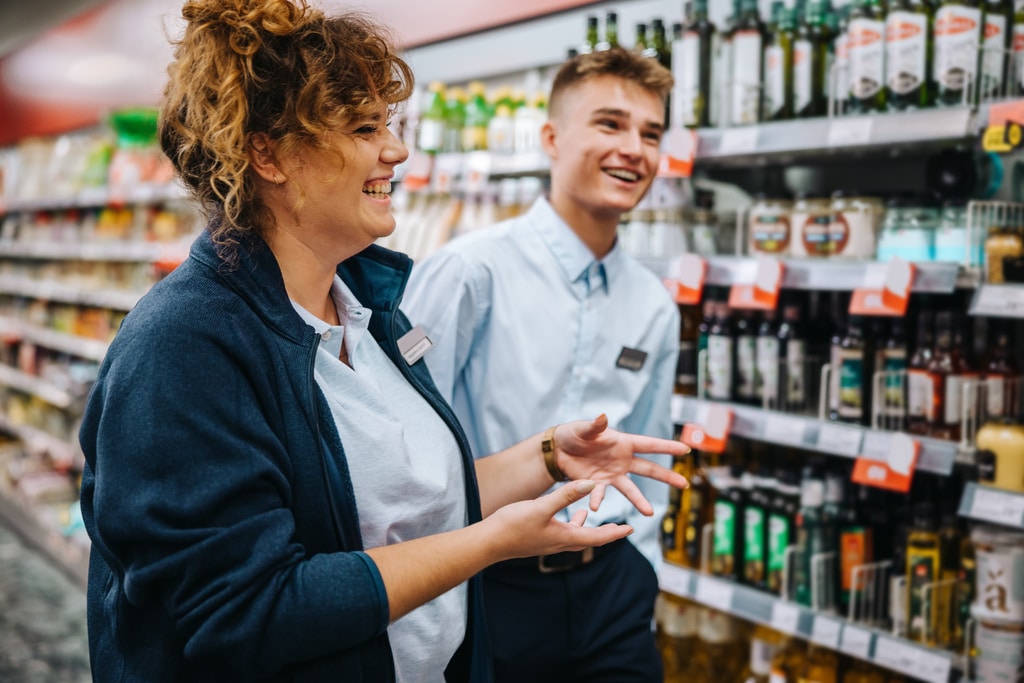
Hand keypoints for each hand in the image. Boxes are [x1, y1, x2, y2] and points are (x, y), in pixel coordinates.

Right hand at [487, 480, 633, 560]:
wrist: (488, 542)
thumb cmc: (514, 525)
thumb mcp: (542, 506)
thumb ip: (566, 495)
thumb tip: (590, 483)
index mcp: (565, 536)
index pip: (598, 537)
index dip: (615, 532)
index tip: (631, 529)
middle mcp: (559, 543)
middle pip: (590, 539)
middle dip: (606, 533)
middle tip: (620, 528)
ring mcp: (547, 543)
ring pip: (574, 536)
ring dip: (585, 527)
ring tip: (588, 513)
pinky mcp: (537, 539)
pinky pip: (560, 533)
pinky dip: (567, 524)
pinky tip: (559, 514)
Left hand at [553, 414, 689, 514]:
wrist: (558, 451)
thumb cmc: (574, 434)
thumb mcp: (583, 428)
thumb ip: (594, 426)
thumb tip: (603, 417)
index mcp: (623, 443)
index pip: (649, 445)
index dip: (667, 447)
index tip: (686, 449)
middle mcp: (622, 460)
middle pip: (649, 469)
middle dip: (667, 477)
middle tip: (684, 484)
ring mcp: (612, 474)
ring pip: (630, 489)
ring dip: (639, 500)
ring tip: (649, 513)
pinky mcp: (598, 484)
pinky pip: (601, 494)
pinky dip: (597, 499)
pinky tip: (594, 506)